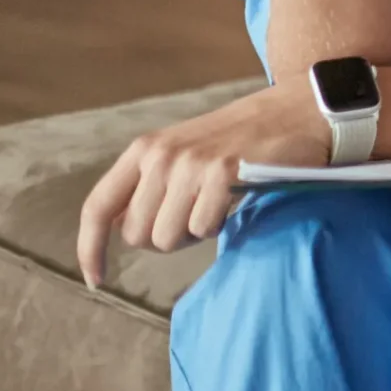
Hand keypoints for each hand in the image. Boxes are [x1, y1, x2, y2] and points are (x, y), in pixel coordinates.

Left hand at [75, 81, 329, 286]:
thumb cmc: (243, 140)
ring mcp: (191, 163)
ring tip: (216, 207)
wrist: (300, 110)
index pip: (98, 207)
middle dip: (165, 239)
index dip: (90, 248)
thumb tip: (128, 230)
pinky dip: (219, 225)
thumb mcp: (186, 153)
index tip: (96, 281)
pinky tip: (234, 200)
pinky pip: (203, 228)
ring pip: (167, 238)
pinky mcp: (222, 172)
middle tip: (196, 218)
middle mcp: (161, 155)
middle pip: (137, 235)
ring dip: (193, 234)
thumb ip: (153, 186)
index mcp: (145, 150)